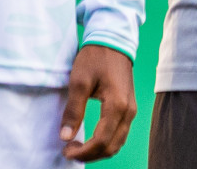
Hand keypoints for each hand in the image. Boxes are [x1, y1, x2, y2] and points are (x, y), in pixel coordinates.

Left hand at [59, 44, 135, 161]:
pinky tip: (91, 138)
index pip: (101, 140)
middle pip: (112, 146)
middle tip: (69, 150)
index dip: (83, 152)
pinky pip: (120, 133)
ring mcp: (131, 110)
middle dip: (90, 155)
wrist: (113, 40)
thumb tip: (65, 137)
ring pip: (117, 143)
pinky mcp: (129, 107)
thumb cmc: (95, 58)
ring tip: (78, 146)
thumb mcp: (79, 82)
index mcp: (117, 105)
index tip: (66, 151)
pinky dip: (106, 142)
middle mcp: (128, 111)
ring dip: (98, 151)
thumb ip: (73, 111)